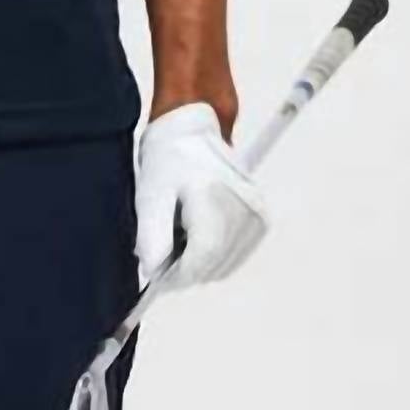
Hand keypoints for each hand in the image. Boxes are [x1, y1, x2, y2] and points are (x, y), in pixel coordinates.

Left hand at [135, 102, 266, 287]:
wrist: (193, 127)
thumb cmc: (169, 155)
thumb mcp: (149, 192)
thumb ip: (150, 235)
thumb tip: (153, 272)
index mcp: (215, 195)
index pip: (204, 255)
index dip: (179, 276)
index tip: (158, 282)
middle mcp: (244, 205)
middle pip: (216, 263)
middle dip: (186, 271)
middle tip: (162, 262)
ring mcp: (256, 212)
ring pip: (227, 263)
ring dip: (201, 264)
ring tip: (179, 241)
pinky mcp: (260, 217)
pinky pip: (236, 253)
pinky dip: (216, 256)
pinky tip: (196, 238)